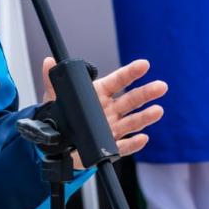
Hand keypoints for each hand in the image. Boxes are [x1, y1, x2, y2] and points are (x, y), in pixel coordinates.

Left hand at [41, 57, 165, 169]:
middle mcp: (108, 110)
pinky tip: (142, 138)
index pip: (117, 81)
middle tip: (161, 86)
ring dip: (145, 117)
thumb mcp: (54, 99)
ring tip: (158, 111)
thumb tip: (48, 62)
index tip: (144, 65)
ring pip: (132, 122)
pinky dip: (134, 143)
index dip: (130, 73)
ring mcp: (111, 128)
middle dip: (146, 93)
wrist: (57, 145)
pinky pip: (124, 146)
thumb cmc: (60, 117)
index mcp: (98, 94)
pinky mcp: (109, 147)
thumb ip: (53, 81)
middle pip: (130, 100)